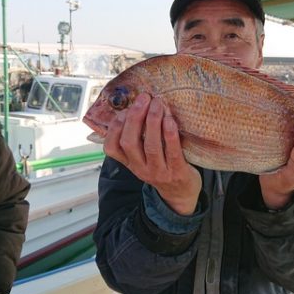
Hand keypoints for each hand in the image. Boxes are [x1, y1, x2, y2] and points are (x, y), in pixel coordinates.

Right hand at [103, 93, 201, 214]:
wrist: (181, 195)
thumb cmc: (162, 168)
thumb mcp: (143, 159)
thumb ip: (138, 139)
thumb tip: (135, 107)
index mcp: (130, 163)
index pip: (111, 148)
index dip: (114, 127)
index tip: (124, 110)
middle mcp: (141, 168)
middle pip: (129, 142)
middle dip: (135, 117)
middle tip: (143, 98)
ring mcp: (159, 172)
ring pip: (150, 145)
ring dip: (152, 121)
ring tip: (157, 104)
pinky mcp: (177, 172)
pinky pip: (172, 151)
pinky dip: (169, 134)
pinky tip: (170, 119)